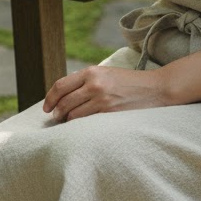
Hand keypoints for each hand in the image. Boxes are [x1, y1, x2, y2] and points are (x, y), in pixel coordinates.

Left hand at [43, 65, 172, 121]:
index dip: (50, 98)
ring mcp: (102, 99)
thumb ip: (86, 81)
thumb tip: (66, 94)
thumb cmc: (128, 82)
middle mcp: (94, 84)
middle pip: (65, 101)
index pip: (61, 85)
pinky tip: (80, 128)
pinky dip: (80, 126)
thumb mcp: (105, 74)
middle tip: (54, 118)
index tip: (46, 107)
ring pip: (74, 114)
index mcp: (90, 72)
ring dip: (67, 121)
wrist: (155, 89)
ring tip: (66, 124)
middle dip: (56, 112)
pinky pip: (88, 122)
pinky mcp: (110, 113)